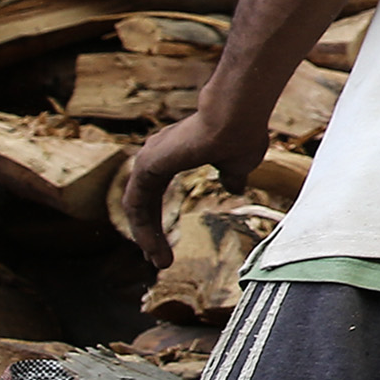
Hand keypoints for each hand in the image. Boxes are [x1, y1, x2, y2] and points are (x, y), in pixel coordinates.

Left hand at [123, 112, 264, 268]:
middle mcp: (156, 154)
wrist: (237, 118)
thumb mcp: (239, 164)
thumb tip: (234, 187)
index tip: (167, 245)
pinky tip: (151, 248)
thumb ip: (231, 177)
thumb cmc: (241, 134)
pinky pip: (137, 205)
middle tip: (157, 260)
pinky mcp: (147, 166)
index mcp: (175, 153)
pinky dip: (143, 229)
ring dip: (146, 236)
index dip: (160, 220)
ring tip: (158, 262)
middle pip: (144, 202)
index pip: (157, 193)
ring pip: (138, 207)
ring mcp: (149, 158)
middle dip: (150, 233)